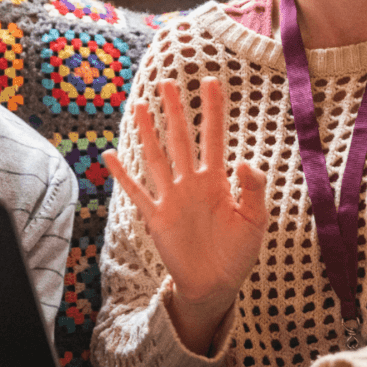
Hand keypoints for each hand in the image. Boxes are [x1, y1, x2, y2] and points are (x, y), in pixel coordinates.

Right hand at [102, 77, 267, 351]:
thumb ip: (253, 189)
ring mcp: (172, 198)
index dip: (212, 110)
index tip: (210, 82)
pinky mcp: (157, 217)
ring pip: (156, 158)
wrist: (216, 284)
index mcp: (217, 181)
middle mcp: (191, 183)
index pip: (214, 137)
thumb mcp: (255, 220)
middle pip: (181, 140)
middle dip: (175, 111)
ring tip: (138, 107)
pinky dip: (123, 175)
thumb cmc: (238, 251)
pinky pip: (137, 192)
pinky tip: (111, 155)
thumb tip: (246, 160)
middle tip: (167, 83)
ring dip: (147, 133)